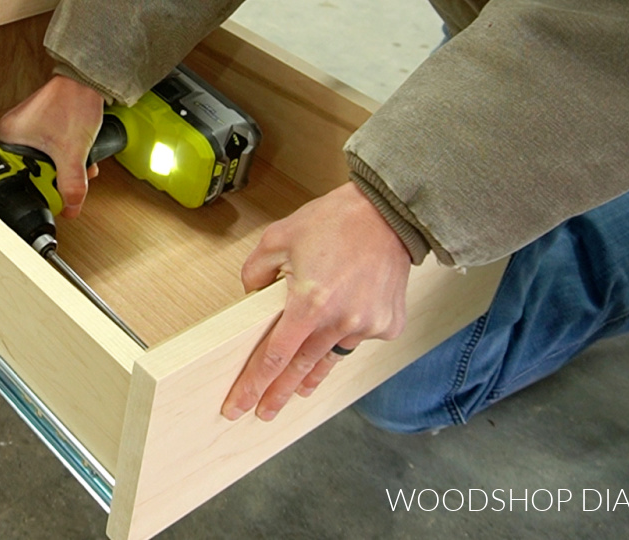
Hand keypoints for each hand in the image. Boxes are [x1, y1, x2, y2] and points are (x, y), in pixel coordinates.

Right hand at [0, 75, 104, 218]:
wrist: (88, 80)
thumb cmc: (73, 102)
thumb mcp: (73, 152)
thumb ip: (72, 184)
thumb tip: (70, 207)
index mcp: (8, 137)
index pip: (13, 176)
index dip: (34, 189)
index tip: (48, 196)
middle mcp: (13, 132)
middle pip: (31, 170)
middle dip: (55, 179)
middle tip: (68, 182)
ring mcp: (27, 128)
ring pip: (43, 161)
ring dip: (64, 168)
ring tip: (78, 166)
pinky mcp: (42, 125)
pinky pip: (50, 150)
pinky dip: (66, 156)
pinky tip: (79, 155)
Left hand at [222, 182, 410, 420]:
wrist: (388, 214)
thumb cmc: (335, 221)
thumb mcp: (278, 237)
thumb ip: (256, 271)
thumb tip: (250, 295)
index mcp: (309, 304)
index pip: (275, 357)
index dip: (254, 384)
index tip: (239, 405)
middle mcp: (340, 322)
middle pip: (300, 370)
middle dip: (277, 395)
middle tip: (263, 413)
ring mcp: (367, 326)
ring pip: (330, 359)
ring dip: (309, 379)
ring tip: (294, 394)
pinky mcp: (387, 325)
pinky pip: (358, 341)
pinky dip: (344, 340)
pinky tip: (334, 339)